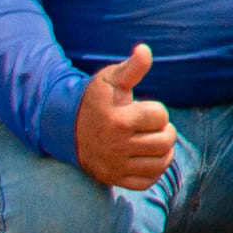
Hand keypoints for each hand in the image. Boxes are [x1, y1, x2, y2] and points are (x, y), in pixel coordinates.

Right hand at [71, 42, 173, 186]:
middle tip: (152, 126)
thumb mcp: (110, 80)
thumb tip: (145, 50)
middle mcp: (118, 146)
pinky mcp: (114, 179)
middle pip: (165, 141)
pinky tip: (147, 157)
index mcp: (120, 120)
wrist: (66, 129)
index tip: (142, 109)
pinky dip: (154, 171)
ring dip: (163, 150)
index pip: (160, 115)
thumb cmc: (94, 100)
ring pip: (161, 163)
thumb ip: (132, 67)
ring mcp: (116, 165)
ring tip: (153, 140)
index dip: (156, 110)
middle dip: (164, 130)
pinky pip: (147, 182)